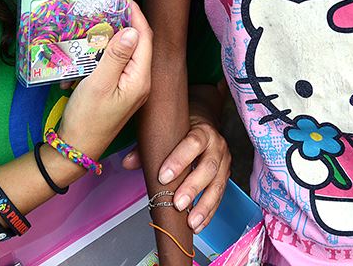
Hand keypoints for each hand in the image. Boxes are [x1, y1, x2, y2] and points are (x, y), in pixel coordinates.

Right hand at [59, 2, 151, 160]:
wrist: (76, 148)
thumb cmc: (87, 119)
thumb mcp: (99, 83)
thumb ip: (116, 56)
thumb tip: (132, 30)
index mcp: (140, 78)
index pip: (144, 38)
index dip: (136, 15)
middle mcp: (140, 82)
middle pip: (138, 43)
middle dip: (124, 23)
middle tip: (107, 7)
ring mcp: (131, 88)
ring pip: (126, 53)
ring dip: (111, 38)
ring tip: (96, 24)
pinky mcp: (120, 92)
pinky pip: (116, 66)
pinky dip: (103, 56)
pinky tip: (88, 53)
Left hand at [122, 109, 230, 232]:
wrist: (206, 127)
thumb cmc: (184, 131)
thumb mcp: (169, 133)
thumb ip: (149, 147)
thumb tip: (127, 162)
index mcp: (203, 131)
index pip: (193, 143)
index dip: (179, 160)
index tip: (163, 176)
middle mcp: (217, 146)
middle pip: (208, 168)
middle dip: (193, 188)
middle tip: (178, 204)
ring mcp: (224, 163)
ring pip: (217, 186)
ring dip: (204, 206)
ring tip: (191, 222)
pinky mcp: (225, 178)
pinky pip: (219, 197)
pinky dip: (208, 213)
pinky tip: (198, 225)